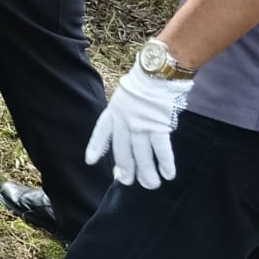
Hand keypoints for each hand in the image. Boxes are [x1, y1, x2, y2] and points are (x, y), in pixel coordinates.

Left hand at [84, 62, 193, 189]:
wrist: (156, 72)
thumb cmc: (145, 81)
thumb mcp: (126, 95)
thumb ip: (125, 112)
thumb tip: (131, 130)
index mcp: (114, 111)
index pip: (101, 132)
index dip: (96, 147)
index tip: (90, 161)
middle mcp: (124, 121)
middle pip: (122, 150)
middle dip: (125, 168)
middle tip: (127, 182)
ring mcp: (140, 124)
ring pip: (142, 154)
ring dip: (146, 173)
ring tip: (150, 185)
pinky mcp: (158, 126)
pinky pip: (161, 149)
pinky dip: (165, 163)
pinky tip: (168, 175)